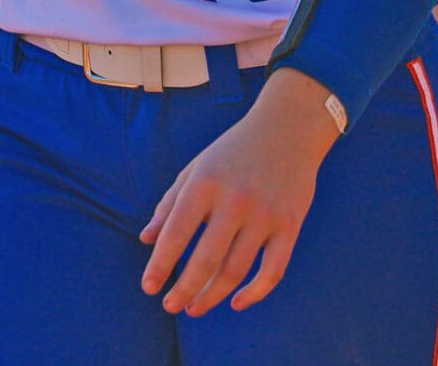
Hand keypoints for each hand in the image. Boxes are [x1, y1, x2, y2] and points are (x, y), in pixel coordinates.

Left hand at [139, 70, 339, 314]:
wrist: (288, 128)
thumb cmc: (233, 151)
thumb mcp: (195, 169)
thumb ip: (169, 204)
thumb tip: (147, 240)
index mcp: (205, 183)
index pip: (176, 233)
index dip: (160, 265)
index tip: (149, 288)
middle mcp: (235, 200)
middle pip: (205, 259)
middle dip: (184, 289)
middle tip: (170, 307)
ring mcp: (265, 215)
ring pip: (236, 270)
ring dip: (212, 295)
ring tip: (194, 307)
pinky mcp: (290, 225)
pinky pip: (273, 270)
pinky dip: (255, 292)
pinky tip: (237, 302)